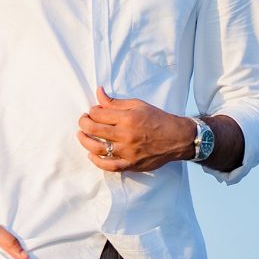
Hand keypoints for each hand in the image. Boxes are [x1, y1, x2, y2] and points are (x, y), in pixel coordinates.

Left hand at [76, 86, 194, 171]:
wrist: (177, 138)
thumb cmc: (157, 119)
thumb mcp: (138, 105)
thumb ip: (115, 102)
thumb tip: (99, 93)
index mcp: (127, 118)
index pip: (98, 114)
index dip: (92, 111)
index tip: (93, 111)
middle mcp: (126, 135)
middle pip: (94, 130)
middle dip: (84, 123)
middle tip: (83, 121)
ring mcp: (127, 152)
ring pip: (98, 149)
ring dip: (85, 141)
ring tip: (81, 135)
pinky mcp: (131, 164)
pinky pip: (109, 166)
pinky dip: (97, 162)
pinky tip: (91, 155)